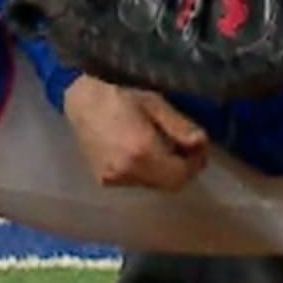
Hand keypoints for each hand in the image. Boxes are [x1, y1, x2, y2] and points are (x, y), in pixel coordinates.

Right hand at [63, 75, 208, 191]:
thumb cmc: (120, 97)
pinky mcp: (104, 180)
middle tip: (187, 150)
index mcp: (142, 151)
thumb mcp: (155, 104)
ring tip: (164, 148)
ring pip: (154, 185)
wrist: (82, 102)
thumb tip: (201, 143)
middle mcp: (127, 171)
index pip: (180, 175)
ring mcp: (114, 179)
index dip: (194, 165)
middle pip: (169, 184)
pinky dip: (147, 171)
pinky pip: (136, 182)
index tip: (200, 149)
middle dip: (182, 169)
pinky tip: (143, 153)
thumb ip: (180, 127)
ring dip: (165, 171)